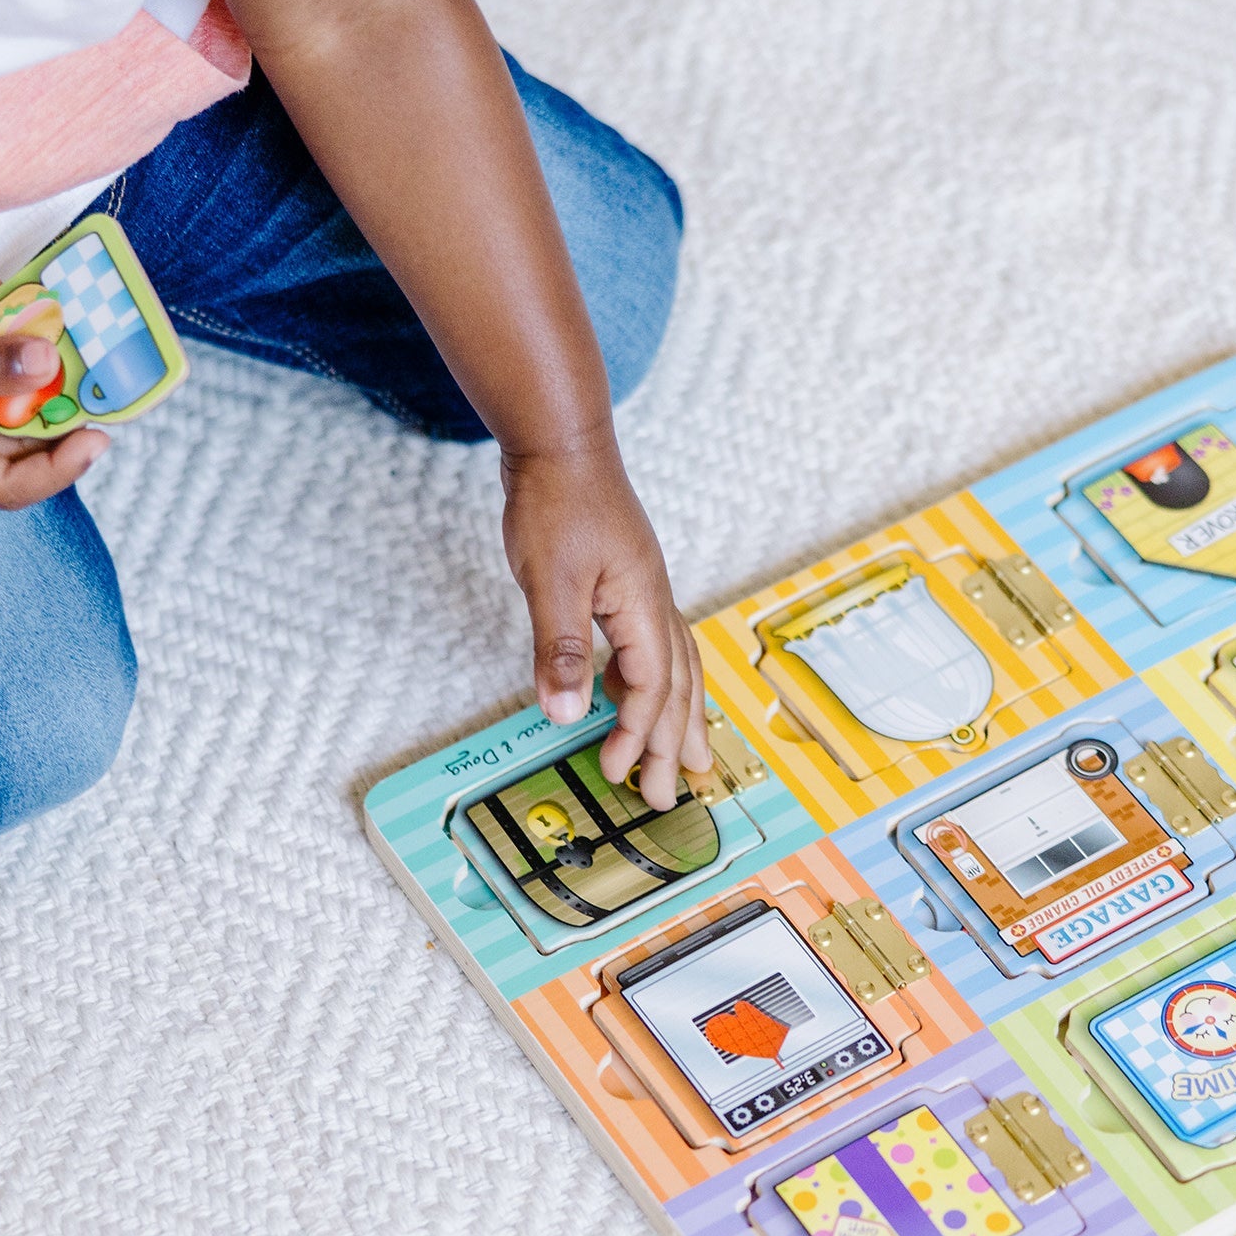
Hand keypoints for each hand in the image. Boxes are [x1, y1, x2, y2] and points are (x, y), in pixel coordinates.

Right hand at [0, 295, 107, 507]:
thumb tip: (47, 362)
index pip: (16, 485)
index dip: (63, 466)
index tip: (97, 437)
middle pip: (24, 445)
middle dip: (60, 413)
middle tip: (95, 379)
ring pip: (13, 408)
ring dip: (39, 378)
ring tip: (68, 346)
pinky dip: (8, 353)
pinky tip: (19, 317)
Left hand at [501, 438, 710, 810]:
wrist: (560, 440)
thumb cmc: (556, 499)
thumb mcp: (549, 578)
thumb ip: (561, 647)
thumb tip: (566, 713)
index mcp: (642, 603)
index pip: (650, 686)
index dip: (637, 734)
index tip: (619, 772)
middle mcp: (655, 600)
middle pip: (678, 685)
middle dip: (677, 744)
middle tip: (672, 795)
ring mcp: (645, 590)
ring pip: (676, 666)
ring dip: (680, 717)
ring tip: (687, 757)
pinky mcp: (628, 582)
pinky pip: (656, 645)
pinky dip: (652, 682)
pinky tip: (628, 695)